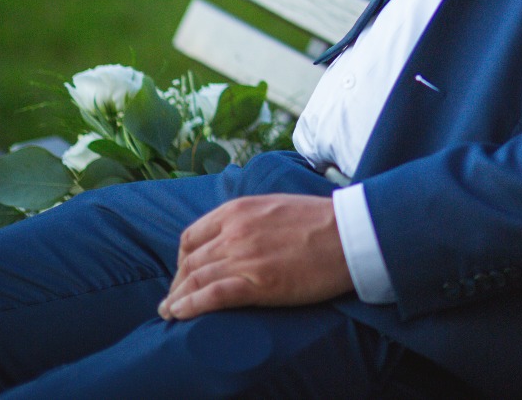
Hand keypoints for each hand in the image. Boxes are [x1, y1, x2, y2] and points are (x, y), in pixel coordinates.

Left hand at [159, 194, 352, 319]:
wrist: (351, 233)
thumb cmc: (323, 221)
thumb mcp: (277, 205)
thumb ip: (251, 217)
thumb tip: (238, 234)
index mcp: (239, 210)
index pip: (193, 236)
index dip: (183, 259)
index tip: (184, 273)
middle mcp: (235, 232)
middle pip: (192, 262)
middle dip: (178, 283)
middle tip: (174, 299)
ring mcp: (244, 257)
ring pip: (196, 280)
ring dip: (177, 299)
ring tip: (170, 312)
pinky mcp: (257, 283)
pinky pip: (211, 297)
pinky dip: (190, 307)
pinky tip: (180, 315)